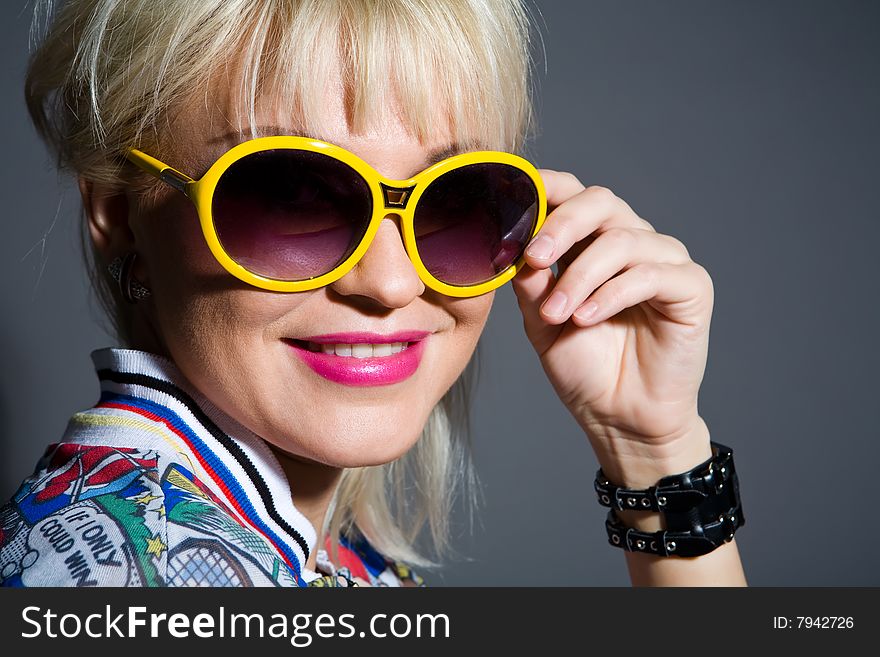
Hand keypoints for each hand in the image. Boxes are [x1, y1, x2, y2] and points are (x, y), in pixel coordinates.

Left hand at [511, 171, 714, 484]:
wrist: (618, 417)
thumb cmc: (583, 367)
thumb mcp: (541, 321)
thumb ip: (530, 282)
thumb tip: (510, 243)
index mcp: (592, 243)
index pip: (573, 195)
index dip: (545, 188)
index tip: (512, 201)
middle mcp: (630, 242)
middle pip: (601, 202)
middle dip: (561, 225)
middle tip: (534, 257)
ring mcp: (663, 262)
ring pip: (621, 240)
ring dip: (580, 276)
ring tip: (556, 313)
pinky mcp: (691, 287)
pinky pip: (651, 274)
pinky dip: (612, 293)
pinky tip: (586, 318)